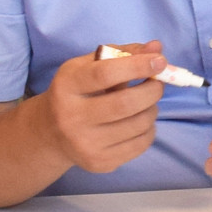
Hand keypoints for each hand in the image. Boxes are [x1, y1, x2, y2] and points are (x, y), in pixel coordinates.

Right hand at [40, 44, 171, 175]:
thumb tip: (156, 48)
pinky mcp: (98, 162)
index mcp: (67, 86)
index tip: (160, 61)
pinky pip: (139, 145)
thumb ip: (122, 53)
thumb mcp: (89, 66)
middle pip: (125, 104)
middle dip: (152, 90)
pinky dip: (149, 130)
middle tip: (158, 83)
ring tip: (147, 103)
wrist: (51, 132)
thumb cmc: (77, 91)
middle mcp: (71, 117)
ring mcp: (84, 144)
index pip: (105, 74)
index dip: (137, 66)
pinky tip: (140, 122)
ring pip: (137, 125)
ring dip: (152, 109)